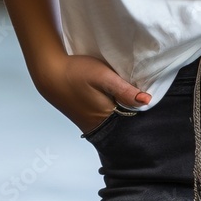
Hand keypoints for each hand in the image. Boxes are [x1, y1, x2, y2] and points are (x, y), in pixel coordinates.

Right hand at [32, 51, 151, 133]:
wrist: (51, 73)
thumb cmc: (77, 73)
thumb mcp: (103, 76)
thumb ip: (124, 90)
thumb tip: (147, 101)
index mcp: (105, 119)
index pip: (132, 123)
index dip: (142, 111)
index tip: (150, 99)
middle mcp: (97, 127)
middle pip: (123, 124)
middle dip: (134, 113)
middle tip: (142, 95)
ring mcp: (90, 124)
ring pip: (115, 121)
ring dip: (123, 110)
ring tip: (131, 95)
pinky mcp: (85, 118)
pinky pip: (105, 118)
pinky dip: (113, 109)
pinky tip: (115, 98)